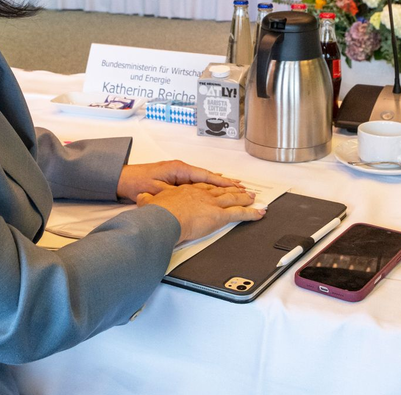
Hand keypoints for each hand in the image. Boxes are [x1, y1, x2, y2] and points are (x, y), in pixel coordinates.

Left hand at [116, 159, 241, 201]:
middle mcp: (180, 168)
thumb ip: (172, 194)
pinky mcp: (175, 178)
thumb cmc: (136, 182)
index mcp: (178, 169)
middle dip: (225, 182)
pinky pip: (196, 182)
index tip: (235, 186)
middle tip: (242, 187)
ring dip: (218, 183)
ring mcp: (178, 172)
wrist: (121, 178)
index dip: (221, 182)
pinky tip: (215, 187)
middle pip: (208, 176)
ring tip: (235, 187)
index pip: (205, 175)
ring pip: (203, 179)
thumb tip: (186, 200)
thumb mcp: (155, 190)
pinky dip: (208, 185)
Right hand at [137, 184, 263, 241]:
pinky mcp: (219, 215)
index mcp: (185, 191)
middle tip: (242, 189)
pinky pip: (239, 214)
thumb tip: (141, 198)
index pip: (202, 186)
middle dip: (232, 190)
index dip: (212, 185)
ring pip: (232, 199)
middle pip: (220, 190)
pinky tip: (259, 213)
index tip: (217, 184)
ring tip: (253, 198)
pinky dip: (251, 214)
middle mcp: (201, 194)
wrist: (164, 217)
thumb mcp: (148, 202)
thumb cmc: (156, 212)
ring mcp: (212, 203)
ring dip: (244, 198)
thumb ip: (147, 200)